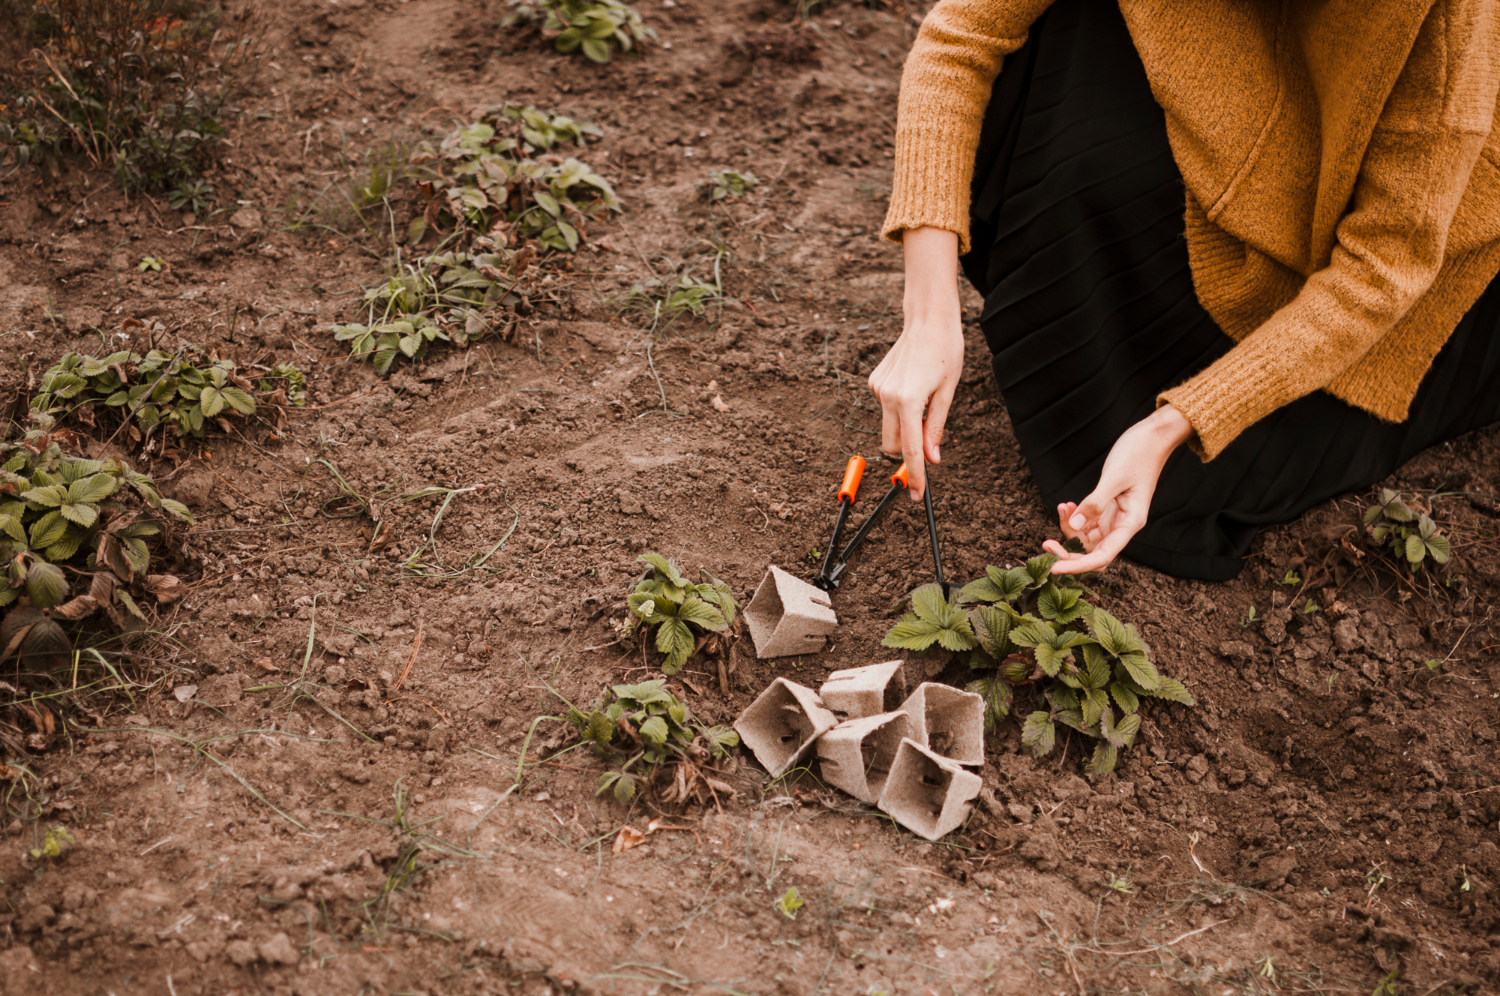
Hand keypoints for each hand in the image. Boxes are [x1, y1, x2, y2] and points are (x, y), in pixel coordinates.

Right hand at [868, 227, 963, 499]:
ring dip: (904, 427)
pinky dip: (899, 409)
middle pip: (891, 445)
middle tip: (928, 449)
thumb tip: (931, 458)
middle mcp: (887, 397)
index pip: (909, 449)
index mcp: (908, 401)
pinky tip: (913, 386)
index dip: (915, 475)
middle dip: (906, 453)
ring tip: (926, 401)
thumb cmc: (945, 351)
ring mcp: (878, 389)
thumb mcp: (948, 392)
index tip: (917, 495)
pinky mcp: (875, 382)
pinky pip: (887, 408)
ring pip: (888, 426)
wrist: (927, 318)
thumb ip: (936, 428)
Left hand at [1043, 404, 1194, 573]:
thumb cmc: (1138, 454)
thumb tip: (1076, 525)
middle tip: (1046, 543)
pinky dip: (1074, 516)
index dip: (1078, 566)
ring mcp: (1114, 518)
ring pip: (1086, 538)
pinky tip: (1067, 505)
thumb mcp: (1114, 477)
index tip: (1054, 568)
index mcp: (1130, 524)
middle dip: (1068, 551)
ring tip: (1063, 507)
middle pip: (1092, 552)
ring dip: (1069, 528)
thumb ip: (1095, 502)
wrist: (1151, 437)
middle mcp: (1122, 526)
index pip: (1103, 556)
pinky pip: (1086, 522)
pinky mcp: (1107, 509)